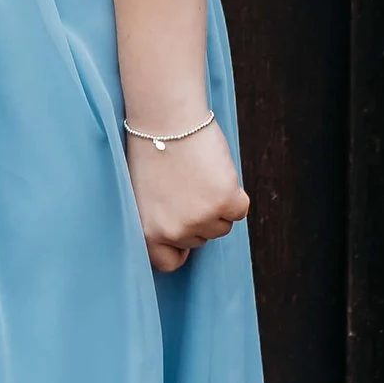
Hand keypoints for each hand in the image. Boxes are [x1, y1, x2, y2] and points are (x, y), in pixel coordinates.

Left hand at [127, 125, 248, 275]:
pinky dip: (234, 193)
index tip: (184, 231)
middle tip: (188, 185)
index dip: (180, 247)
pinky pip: (240, 209)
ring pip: (223, 225)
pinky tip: (216, 173)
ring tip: (199, 176)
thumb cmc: (151, 149)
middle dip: (199, 217)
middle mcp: (174, 232)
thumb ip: (161, 220)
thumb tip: (183, 233)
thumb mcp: (144, 194)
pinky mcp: (224, 202)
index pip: (169, 262)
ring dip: (218, 205)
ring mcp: (201, 219)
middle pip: (201, 239)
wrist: (166, 120)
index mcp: (148, 232)